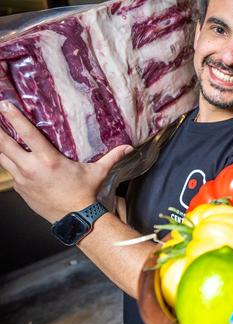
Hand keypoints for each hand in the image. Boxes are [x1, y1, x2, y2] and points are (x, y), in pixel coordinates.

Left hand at [0, 101, 132, 221]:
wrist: (74, 218)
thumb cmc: (85, 194)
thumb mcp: (98, 172)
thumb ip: (112, 156)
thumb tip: (128, 147)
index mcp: (48, 160)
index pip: (27, 134)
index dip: (14, 118)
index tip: (4, 105)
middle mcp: (31, 168)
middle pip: (4, 145)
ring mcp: (22, 180)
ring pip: (1, 158)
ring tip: (0, 135)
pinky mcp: (20, 189)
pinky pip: (9, 173)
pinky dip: (8, 163)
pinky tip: (10, 158)